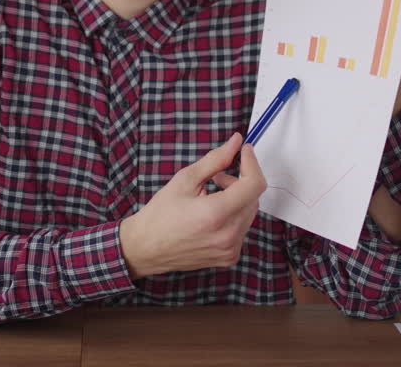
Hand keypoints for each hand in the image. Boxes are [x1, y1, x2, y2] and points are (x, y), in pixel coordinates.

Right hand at [119, 133, 266, 278]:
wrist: (146, 248)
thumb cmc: (160, 215)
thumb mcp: (185, 179)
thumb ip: (215, 159)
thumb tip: (235, 143)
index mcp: (216, 214)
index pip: (254, 185)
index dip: (251, 163)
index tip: (244, 152)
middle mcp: (227, 235)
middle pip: (253, 197)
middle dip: (239, 182)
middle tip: (216, 178)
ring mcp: (230, 249)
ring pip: (249, 212)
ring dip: (237, 199)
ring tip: (210, 197)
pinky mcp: (229, 257)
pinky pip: (242, 228)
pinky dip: (233, 216)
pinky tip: (211, 216)